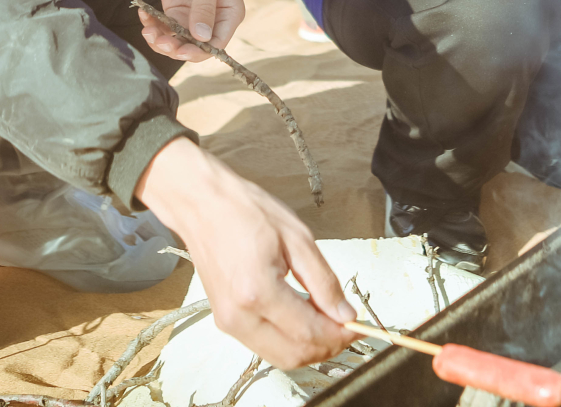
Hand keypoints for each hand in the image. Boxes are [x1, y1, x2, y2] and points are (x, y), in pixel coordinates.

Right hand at [137, 137, 353, 367]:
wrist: (202, 205)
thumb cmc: (246, 211)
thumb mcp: (297, 238)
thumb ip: (324, 282)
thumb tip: (344, 314)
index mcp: (258, 292)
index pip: (308, 333)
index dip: (339, 335)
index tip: (358, 327)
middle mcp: (239, 316)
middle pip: (293, 355)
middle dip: (327, 347)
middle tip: (347, 327)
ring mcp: (228, 322)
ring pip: (279, 357)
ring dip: (309, 347)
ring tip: (329, 322)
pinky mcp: (225, 321)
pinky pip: (265, 345)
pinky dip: (290, 340)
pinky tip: (305, 319)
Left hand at [144, 0, 243, 62]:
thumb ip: (204, 8)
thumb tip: (202, 37)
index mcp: (229, 14)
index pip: (217, 44)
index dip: (199, 52)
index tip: (181, 50)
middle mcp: (212, 20)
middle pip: (194, 47)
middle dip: (175, 48)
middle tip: (159, 40)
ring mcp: (191, 18)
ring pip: (177, 42)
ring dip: (161, 41)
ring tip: (148, 31)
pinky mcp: (174, 12)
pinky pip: (163, 28)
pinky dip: (152, 26)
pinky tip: (144, 15)